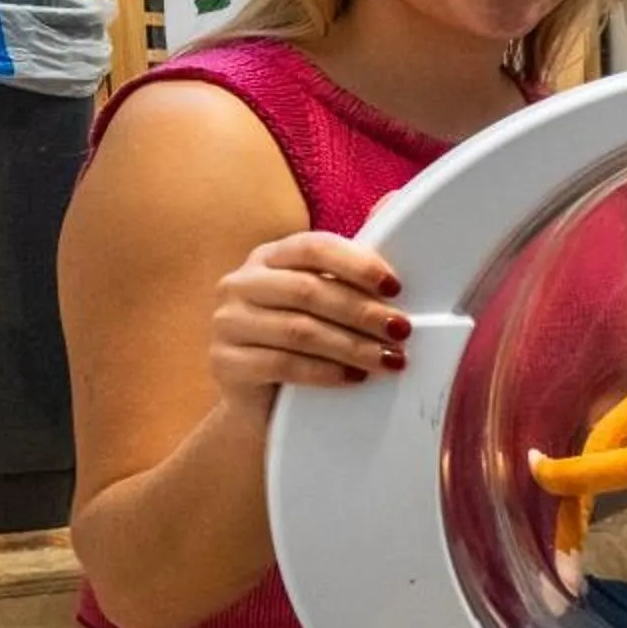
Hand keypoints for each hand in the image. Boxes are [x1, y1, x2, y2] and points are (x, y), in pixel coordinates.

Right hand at [208, 230, 407, 411]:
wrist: (261, 401)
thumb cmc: (303, 343)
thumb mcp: (325, 303)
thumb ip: (351, 273)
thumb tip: (392, 226)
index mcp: (269, 257)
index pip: (313, 247)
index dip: (357, 265)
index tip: (395, 287)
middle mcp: (240, 284)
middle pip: (308, 291)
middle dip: (363, 312)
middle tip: (401, 330)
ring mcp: (227, 323)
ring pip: (299, 330)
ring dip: (353, 346)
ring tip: (389, 359)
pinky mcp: (225, 362)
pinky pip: (282, 364)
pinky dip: (326, 372)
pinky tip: (355, 377)